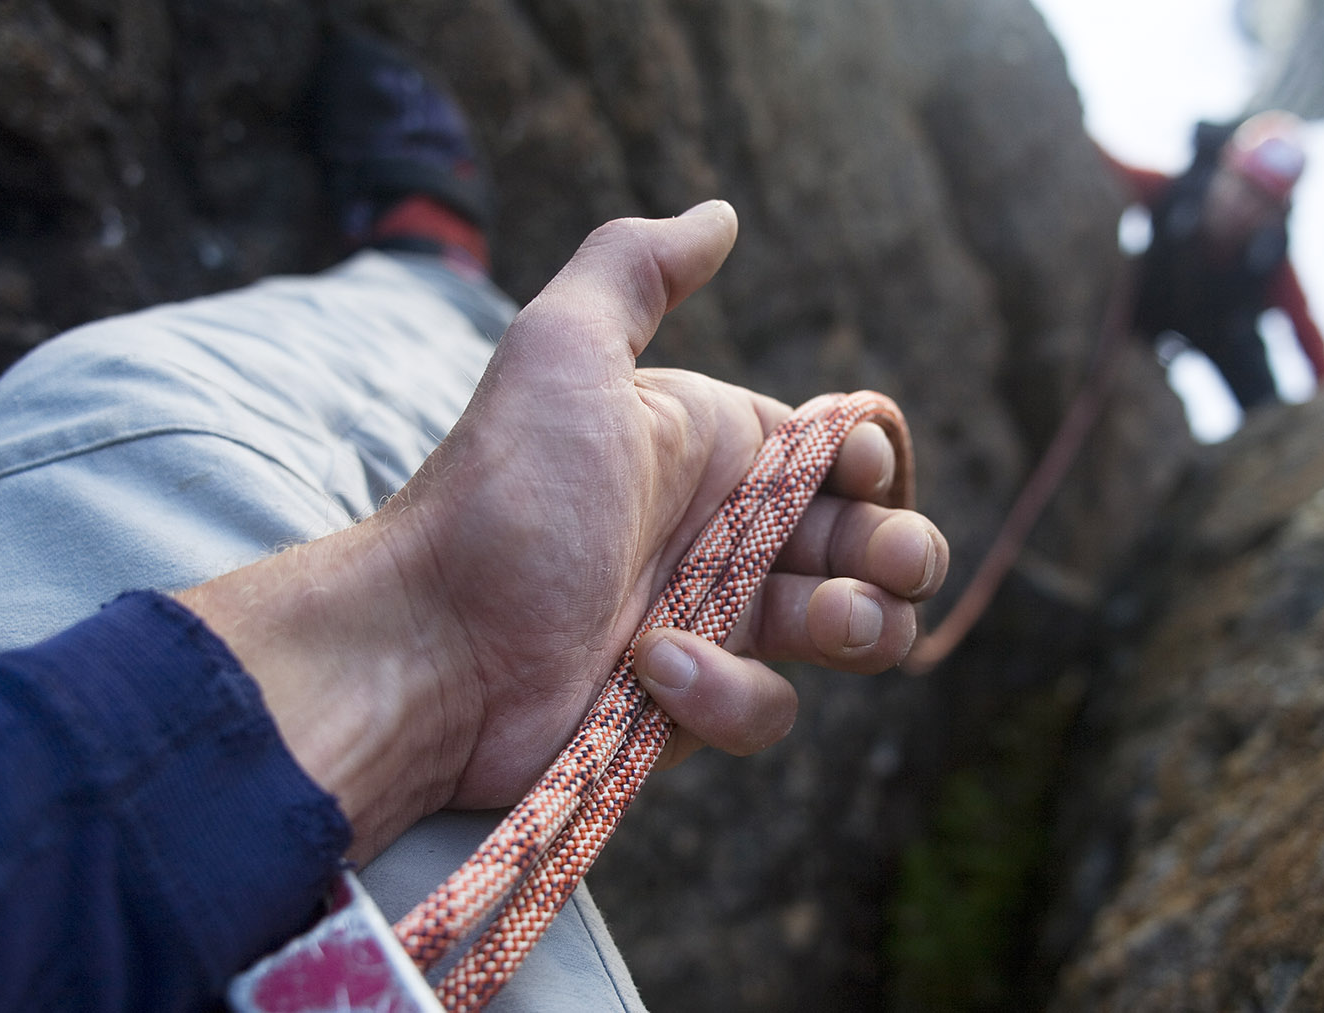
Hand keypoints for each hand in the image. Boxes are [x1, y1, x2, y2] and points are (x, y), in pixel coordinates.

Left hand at [178, 201, 947, 860]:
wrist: (423, 641)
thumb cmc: (501, 492)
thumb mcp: (561, 349)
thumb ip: (636, 268)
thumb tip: (722, 214)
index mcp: (712, 450)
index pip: (840, 456)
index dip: (870, 464)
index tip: (851, 468)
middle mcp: (721, 535)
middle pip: (864, 546)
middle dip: (900, 552)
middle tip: (890, 562)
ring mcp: (709, 625)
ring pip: (842, 633)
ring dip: (861, 626)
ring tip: (832, 620)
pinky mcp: (686, 709)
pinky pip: (763, 709)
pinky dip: (729, 694)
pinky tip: (655, 670)